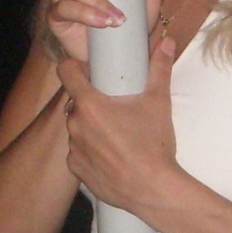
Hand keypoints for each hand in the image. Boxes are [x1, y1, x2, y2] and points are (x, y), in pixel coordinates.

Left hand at [57, 36, 180, 215]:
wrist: (153, 190)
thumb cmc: (154, 145)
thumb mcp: (159, 103)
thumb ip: (159, 69)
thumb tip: (166, 42)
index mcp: (90, 105)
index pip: (66, 72)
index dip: (74, 67)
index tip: (87, 71)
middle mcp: (76, 125)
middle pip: (76, 102)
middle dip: (91, 101)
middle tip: (114, 106)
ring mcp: (74, 149)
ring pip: (78, 128)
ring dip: (90, 127)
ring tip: (115, 133)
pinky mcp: (77, 170)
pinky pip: (79, 153)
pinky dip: (90, 150)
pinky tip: (111, 154)